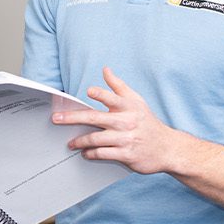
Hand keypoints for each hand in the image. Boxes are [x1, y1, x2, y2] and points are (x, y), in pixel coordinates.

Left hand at [52, 67, 187, 174]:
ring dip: (79, 141)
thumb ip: (118, 86)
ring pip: (95, 138)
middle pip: (94, 118)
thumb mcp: (136, 101)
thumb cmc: (147, 122)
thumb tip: (105, 69)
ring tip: (70, 143)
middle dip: (72, 118)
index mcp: (128, 107)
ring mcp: (126, 139)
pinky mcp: (126, 155)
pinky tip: (85, 153)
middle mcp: (126, 122)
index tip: (89, 91)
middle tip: (56, 119)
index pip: (112, 98)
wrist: (167, 148)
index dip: (101, 94)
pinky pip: (103, 153)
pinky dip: (91, 154)